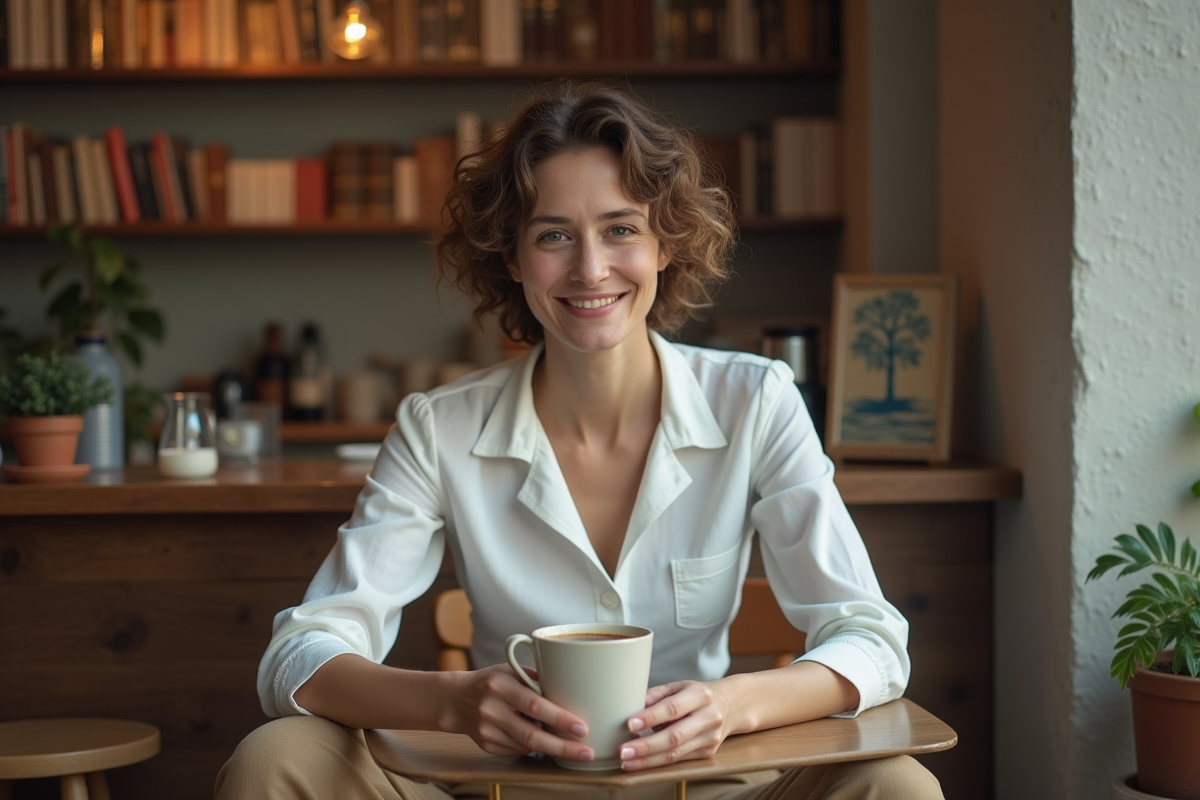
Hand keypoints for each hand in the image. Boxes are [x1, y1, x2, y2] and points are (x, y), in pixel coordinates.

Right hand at [444, 664, 595, 763]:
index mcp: (500, 685)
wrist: (455, 698)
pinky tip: (541, 742)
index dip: (560, 718)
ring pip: (526, 746)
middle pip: (532, 734)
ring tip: (572, 748)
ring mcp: (487, 730)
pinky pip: (517, 750)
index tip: (582, 728)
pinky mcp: (486, 745)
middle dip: (563, 747)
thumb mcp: (511, 671)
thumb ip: (536, 681)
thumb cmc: (491, 681)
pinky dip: (532, 747)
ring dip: (551, 748)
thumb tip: (570, 692)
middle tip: (587, 752)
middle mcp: (491, 709)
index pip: (534, 704)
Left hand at [617, 680, 732, 770]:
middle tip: (623, 751)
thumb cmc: (698, 695)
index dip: (651, 717)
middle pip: (675, 736)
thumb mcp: (679, 686)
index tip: (630, 724)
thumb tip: (630, 706)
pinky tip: (641, 762)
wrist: (731, 705)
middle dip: (646, 746)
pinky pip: (679, 760)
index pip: (672, 708)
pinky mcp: (708, 752)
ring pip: (675, 753)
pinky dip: (658, 762)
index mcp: (700, 695)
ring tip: (627, 761)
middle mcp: (708, 717)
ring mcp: (710, 738)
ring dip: (648, 760)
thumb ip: (656, 695)